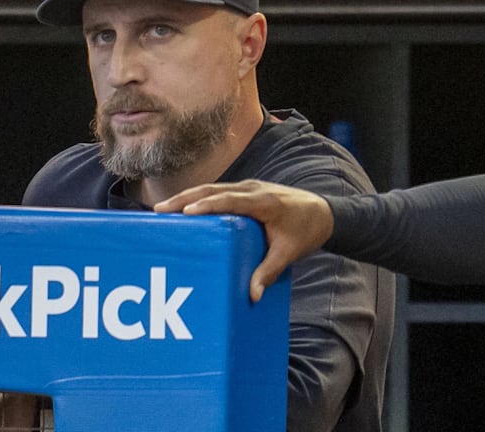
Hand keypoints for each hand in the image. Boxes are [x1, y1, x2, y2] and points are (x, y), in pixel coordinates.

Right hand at [154, 179, 334, 302]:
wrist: (324, 212)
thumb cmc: (306, 231)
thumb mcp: (289, 253)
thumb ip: (269, 271)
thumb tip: (252, 296)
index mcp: (263, 202)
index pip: (230, 200)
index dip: (207, 205)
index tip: (186, 212)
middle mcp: (253, 189)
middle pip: (213, 190)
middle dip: (185, 198)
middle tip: (160, 210)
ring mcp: (248, 187)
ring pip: (213, 188)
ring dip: (188, 196)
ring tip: (164, 208)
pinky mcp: (246, 191)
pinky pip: (218, 191)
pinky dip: (199, 197)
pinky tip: (184, 207)